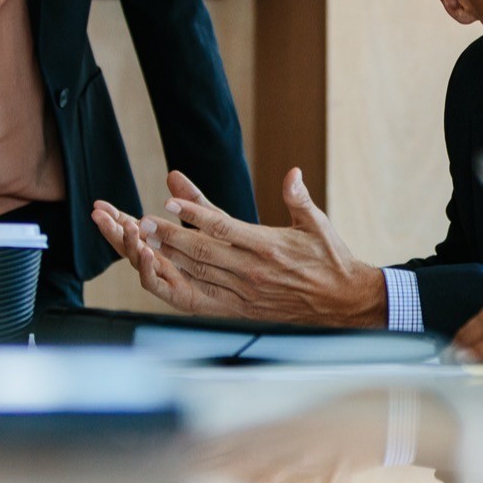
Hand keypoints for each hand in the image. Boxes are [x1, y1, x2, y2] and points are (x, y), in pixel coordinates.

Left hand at [90, 167, 388, 327]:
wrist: (342, 303)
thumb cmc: (329, 260)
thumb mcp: (318, 224)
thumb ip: (299, 198)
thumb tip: (292, 174)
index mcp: (270, 247)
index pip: (225, 229)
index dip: (196, 215)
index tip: (170, 202)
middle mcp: (252, 272)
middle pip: (202, 253)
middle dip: (168, 236)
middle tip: (140, 221)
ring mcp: (243, 293)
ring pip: (196, 274)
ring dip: (166, 258)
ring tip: (140, 242)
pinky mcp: (238, 309)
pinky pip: (199, 299)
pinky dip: (175, 286)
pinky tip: (156, 274)